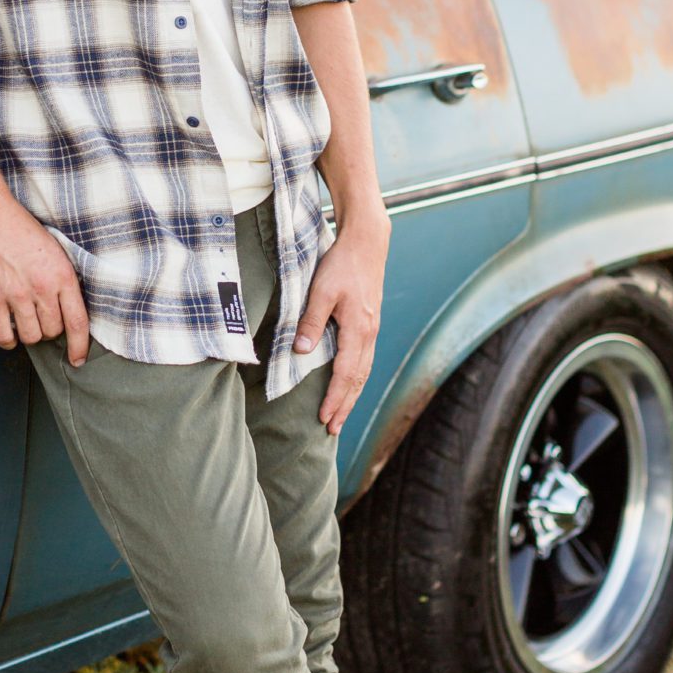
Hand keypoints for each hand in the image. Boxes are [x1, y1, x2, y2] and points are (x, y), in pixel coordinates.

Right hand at [0, 194, 90, 365]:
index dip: (79, 345)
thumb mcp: (54, 248)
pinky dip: (7, 339)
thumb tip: (66, 304)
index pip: (78, 321)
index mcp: (62, 275)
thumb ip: (61, 277)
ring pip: (30, 336)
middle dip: (49, 328)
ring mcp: (16, 295)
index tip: (77, 357)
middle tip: (41, 317)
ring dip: (29, 333)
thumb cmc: (17, 225)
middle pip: (53, 331)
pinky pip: (3, 335)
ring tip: (24, 320)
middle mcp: (42, 288)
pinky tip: (8, 331)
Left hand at [294, 214, 389, 435]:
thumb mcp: (321, 291)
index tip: (324, 419)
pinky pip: (365, 359)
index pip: (346, 374)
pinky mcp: (370, 322)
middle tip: (333, 430)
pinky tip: (350, 385)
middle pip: (358, 380)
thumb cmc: (341, 264)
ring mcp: (372, 329)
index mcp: (359, 329)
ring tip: (341, 416)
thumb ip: (311, 322)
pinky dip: (357, 379)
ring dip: (352, 396)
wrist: (367, 242)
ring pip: (364, 372)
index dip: (334, 398)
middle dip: (345, 406)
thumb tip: (300, 351)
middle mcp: (369, 333)